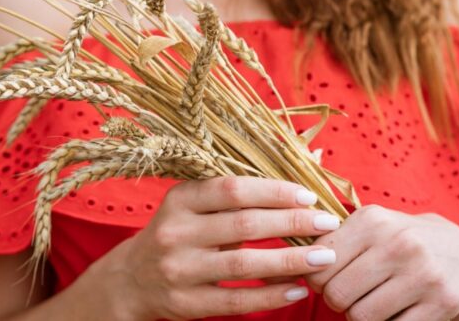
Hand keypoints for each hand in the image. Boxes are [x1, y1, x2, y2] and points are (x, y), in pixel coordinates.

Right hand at [87, 177, 341, 319]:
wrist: (131, 279)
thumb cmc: (179, 232)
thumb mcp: (196, 204)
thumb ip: (243, 188)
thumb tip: (308, 155)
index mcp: (180, 199)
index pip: (231, 189)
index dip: (273, 190)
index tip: (308, 195)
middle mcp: (176, 231)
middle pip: (242, 225)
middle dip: (290, 222)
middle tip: (328, 223)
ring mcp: (179, 270)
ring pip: (242, 265)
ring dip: (289, 261)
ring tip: (324, 257)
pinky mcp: (185, 303)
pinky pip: (235, 301)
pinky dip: (271, 295)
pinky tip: (298, 288)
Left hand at [305, 205, 458, 320]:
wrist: (458, 250)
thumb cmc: (396, 239)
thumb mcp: (366, 227)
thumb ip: (329, 242)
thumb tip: (288, 267)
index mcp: (372, 221)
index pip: (321, 264)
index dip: (317, 279)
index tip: (328, 278)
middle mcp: (398, 243)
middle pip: (338, 294)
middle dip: (337, 301)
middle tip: (349, 295)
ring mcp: (423, 274)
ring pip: (362, 316)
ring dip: (359, 316)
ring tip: (369, 302)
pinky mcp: (442, 302)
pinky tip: (393, 311)